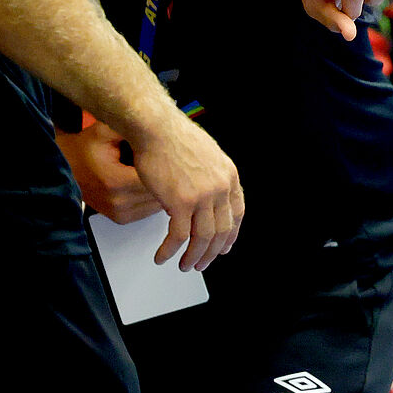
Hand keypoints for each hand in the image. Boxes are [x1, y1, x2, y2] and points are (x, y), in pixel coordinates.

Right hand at [56, 122, 160, 222]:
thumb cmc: (86, 147)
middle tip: (166, 162)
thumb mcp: (105, 130)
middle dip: (165, 179)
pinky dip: (151, 197)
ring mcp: (118, 214)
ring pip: (156, 205)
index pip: (156, 181)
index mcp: (115, 182)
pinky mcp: (120, 218)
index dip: (167, 167)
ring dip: (160, 190)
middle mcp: (117, 202)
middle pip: (159, 195)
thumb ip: (129, 129)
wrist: (68, 164)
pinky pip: (147, 210)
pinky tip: (146, 182)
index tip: (169, 156)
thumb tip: (155, 129)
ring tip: (155, 171)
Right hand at [130, 111, 243, 271]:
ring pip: (202, 238)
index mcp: (229, 175)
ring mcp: (202, 195)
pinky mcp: (180, 202)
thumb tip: (208, 195)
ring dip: (193, 257)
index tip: (223, 248)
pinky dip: (170, 250)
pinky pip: (178, 235)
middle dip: (211, 252)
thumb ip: (212, 177)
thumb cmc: (173, 136)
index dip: (230, 235)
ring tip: (185, 265)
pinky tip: (163, 256)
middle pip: (221, 231)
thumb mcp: (206, 155)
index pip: (237, 214)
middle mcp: (220, 187)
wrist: (155, 127)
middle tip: (202, 263)